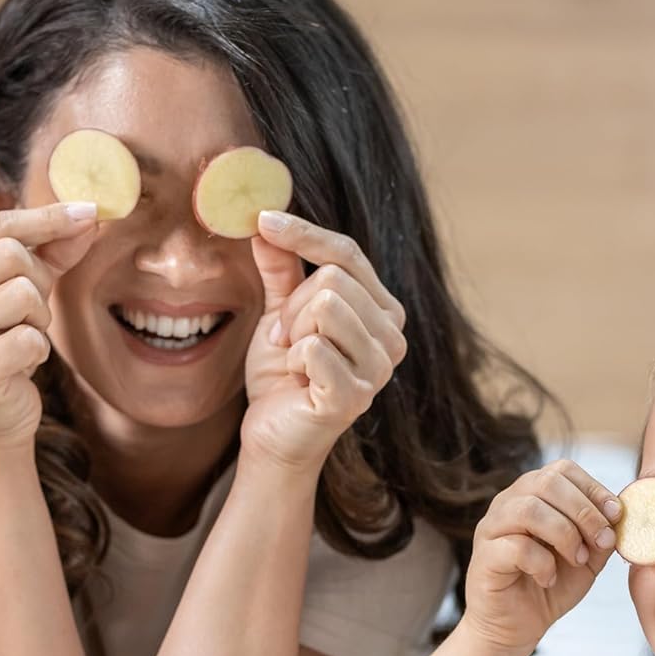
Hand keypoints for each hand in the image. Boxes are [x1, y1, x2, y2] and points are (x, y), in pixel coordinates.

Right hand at [0, 202, 98, 447]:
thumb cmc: (3, 348)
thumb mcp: (23, 294)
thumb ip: (50, 254)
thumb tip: (89, 216)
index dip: (49, 218)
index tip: (90, 211)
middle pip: (12, 255)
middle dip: (39, 283)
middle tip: (31, 314)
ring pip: (24, 294)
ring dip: (38, 321)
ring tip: (20, 340)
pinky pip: (30, 340)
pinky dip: (37, 352)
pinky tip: (18, 365)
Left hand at [240, 211, 406, 472]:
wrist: (273, 435)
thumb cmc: (282, 376)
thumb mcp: (280, 313)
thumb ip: (281, 270)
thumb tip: (266, 222)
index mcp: (383, 312)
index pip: (347, 254)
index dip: (304, 233)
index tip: (262, 220)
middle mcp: (392, 338)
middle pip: (333, 279)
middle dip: (292, 307)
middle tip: (285, 338)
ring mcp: (379, 369)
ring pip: (326, 307)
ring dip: (293, 332)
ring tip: (293, 358)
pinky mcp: (355, 395)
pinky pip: (314, 347)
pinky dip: (292, 360)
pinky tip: (298, 380)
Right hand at [461, 461, 623, 655]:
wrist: (517, 626)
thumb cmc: (550, 586)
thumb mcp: (587, 557)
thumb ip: (601, 533)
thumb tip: (619, 514)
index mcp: (533, 494)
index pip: (562, 470)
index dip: (593, 488)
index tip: (616, 515)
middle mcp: (508, 503)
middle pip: (546, 482)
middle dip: (584, 512)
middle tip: (601, 542)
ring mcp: (492, 527)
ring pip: (529, 509)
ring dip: (565, 535)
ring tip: (577, 560)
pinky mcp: (484, 556)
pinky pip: (516, 547)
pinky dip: (542, 564)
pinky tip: (548, 579)